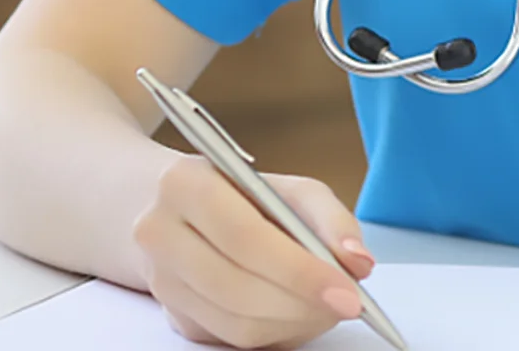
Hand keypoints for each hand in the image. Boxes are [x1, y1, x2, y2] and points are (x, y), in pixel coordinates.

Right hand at [132, 156, 374, 347]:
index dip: (299, 270)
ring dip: (292, 323)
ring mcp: (162, 280)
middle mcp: (158, 233)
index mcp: (184, 184)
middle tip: (348, 304)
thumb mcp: (289, 186)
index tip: (347, 290)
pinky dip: (275, 333)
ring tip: (329, 308)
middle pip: (238, 287)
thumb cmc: (242, 192)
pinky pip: (231, 338)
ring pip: (234, 322)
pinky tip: (300, 315)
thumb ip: (329, 219)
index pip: (245, 237)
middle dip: (302, 303)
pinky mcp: (173, 315)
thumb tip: (359, 263)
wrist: (176, 205)